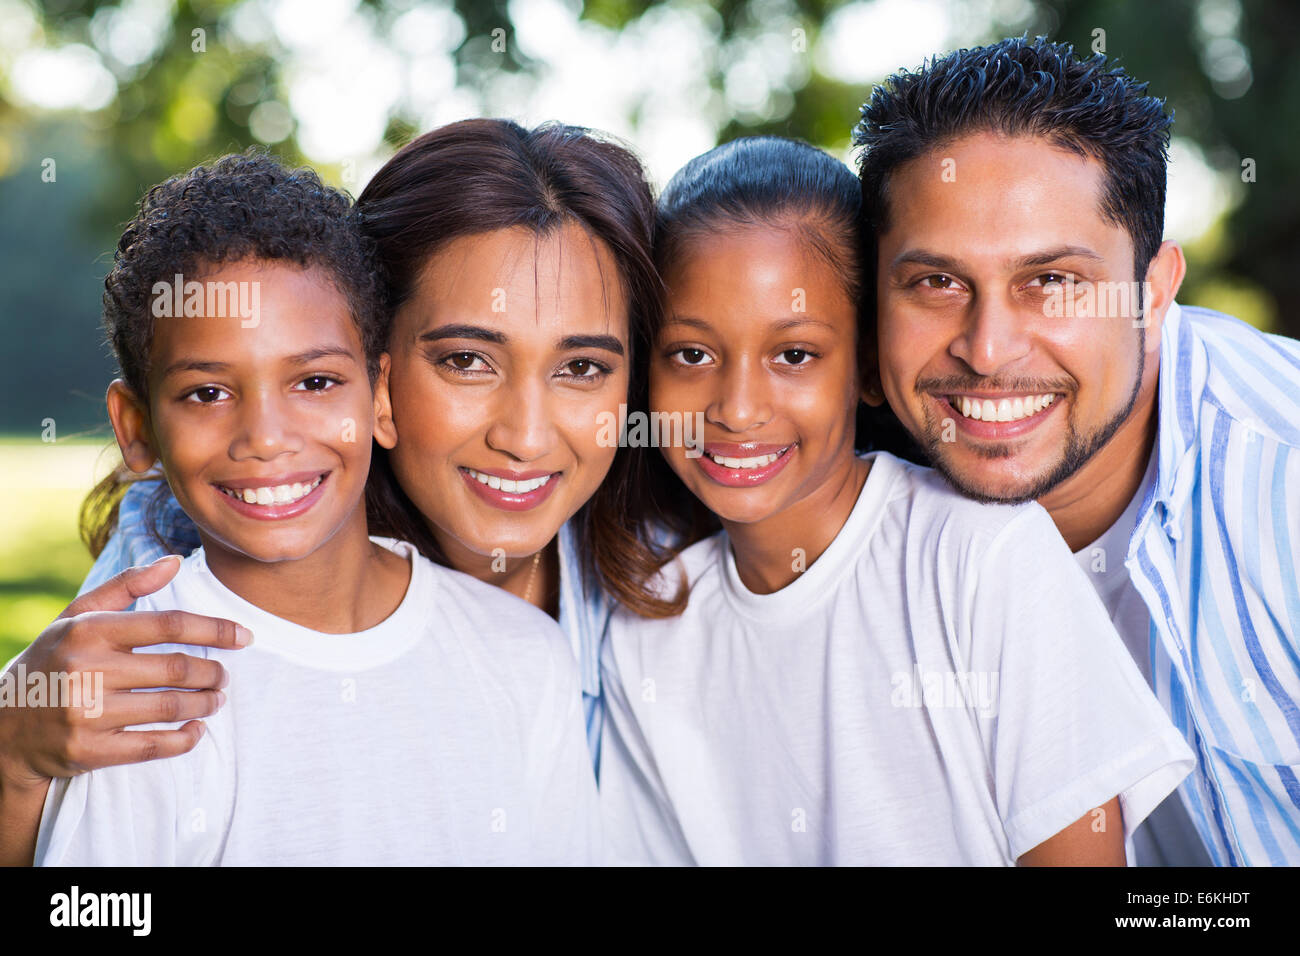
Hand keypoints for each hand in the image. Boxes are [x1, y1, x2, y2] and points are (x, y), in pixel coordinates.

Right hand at [0, 554, 251, 791]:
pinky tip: (196, 729)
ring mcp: (87, 714)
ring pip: (170, 707)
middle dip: (213, 672)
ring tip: (216, 698)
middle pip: (176, 668)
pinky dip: (184, 738)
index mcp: (89, 632)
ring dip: (205, 703)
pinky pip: (152, 746)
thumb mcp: (77, 618)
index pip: (169, 624)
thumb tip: (174, 561)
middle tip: (224, 675)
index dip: (215, 629)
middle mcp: (87, 671)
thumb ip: (126, 587)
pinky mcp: (88, 751)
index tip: (245, 636)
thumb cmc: (51, 662)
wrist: (1, 726)